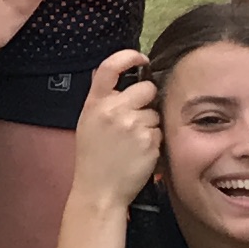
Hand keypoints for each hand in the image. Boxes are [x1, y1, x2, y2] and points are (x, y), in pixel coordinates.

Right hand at [72, 50, 158, 210]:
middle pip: (146, 88)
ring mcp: (132, 125)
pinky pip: (160, 131)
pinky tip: (140, 153)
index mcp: (95, 104)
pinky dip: (154, 141)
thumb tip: (123, 81)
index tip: (141, 58)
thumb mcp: (88, 123)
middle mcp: (113, 110)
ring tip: (133, 143)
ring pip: (156, 113)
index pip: (110, 66)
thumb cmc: (93, 158)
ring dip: (150, 124)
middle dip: (147, 100)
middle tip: (137, 118)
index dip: (129, 56)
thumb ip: (103, 101)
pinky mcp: (149, 141)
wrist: (99, 191)